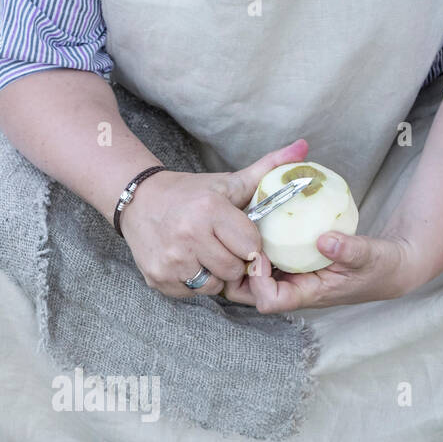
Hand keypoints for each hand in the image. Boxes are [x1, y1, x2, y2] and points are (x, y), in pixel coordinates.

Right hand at [118, 139, 308, 298]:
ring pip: (214, 286)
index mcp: (209, 210)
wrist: (138, 201)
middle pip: (234, 270)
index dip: (249, 244)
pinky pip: (192, 293)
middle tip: (220, 246)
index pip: (250, 247)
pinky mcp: (159, 278)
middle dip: (233, 262)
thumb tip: (304, 148)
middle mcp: (188, 236)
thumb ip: (267, 169)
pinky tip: (186, 262)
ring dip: (214, 275)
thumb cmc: (190, 194)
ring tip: (203, 254)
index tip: (239, 236)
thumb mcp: (228, 182)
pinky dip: (194, 282)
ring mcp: (172, 260)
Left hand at [223, 231, 427, 311]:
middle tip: (244, 234)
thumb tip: (325, 240)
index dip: (258, 281)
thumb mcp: (370, 255)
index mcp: (307, 294)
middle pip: (249, 291)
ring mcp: (291, 276)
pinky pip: (267, 256)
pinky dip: (260, 240)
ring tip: (248, 221)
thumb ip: (350, 249)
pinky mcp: (292, 262)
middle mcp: (293, 288)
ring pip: (252, 273)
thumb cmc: (380, 267)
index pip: (269, 301)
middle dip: (240, 267)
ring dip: (246, 251)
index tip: (262, 253)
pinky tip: (261, 216)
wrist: (388, 266)